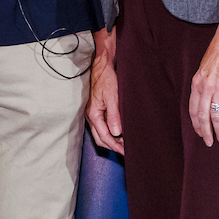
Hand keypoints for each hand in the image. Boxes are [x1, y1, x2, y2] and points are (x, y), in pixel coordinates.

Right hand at [85, 39, 122, 154]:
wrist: (103, 67)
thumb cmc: (107, 79)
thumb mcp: (112, 97)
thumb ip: (114, 115)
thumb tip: (116, 133)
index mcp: (93, 114)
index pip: (104, 137)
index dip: (115, 146)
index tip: (126, 152)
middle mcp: (92, 116)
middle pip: (101, 139)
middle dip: (113, 147)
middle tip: (127, 152)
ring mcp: (94, 114)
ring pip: (101, 134)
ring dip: (112, 141)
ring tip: (125, 144)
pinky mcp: (99, 111)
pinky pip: (103, 127)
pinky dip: (112, 133)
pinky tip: (120, 133)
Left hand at [188, 6, 218, 147]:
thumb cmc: (217, 53)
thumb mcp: (202, 69)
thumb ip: (201, 85)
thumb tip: (202, 99)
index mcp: (196, 84)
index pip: (193, 110)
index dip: (196, 124)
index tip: (199, 132)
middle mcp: (206, 89)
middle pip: (203, 116)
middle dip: (205, 132)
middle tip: (208, 142)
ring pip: (217, 116)